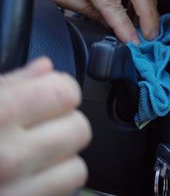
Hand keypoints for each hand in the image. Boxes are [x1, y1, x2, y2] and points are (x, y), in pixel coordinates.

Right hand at [0, 58, 90, 195]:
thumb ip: (11, 83)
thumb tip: (46, 67)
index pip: (65, 92)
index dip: (61, 89)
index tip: (51, 94)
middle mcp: (9, 156)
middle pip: (80, 129)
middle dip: (65, 124)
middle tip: (40, 127)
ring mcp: (19, 191)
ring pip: (79, 167)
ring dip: (62, 158)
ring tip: (34, 155)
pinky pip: (67, 192)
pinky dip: (56, 182)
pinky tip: (33, 175)